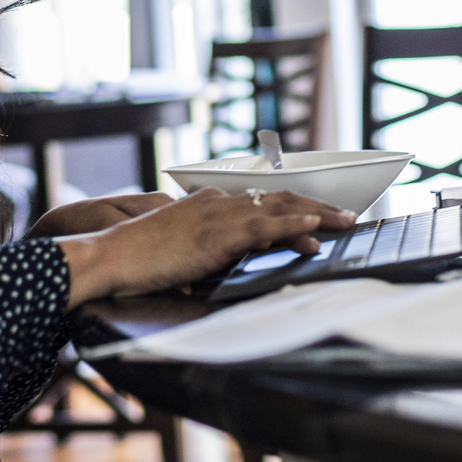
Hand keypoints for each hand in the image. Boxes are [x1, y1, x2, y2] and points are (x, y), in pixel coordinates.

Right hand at [53, 187, 356, 305]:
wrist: (113, 255)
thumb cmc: (141, 260)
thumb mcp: (185, 252)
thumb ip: (213, 252)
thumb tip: (235, 263)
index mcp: (211, 204)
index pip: (263, 201)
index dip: (295, 207)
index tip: (320, 216)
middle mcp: (219, 202)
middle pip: (279, 199)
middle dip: (317, 207)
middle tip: (347, 215)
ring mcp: (220, 215)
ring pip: (280, 208)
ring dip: (317, 214)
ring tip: (345, 221)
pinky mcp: (218, 234)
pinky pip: (265, 226)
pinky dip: (293, 226)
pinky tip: (314, 230)